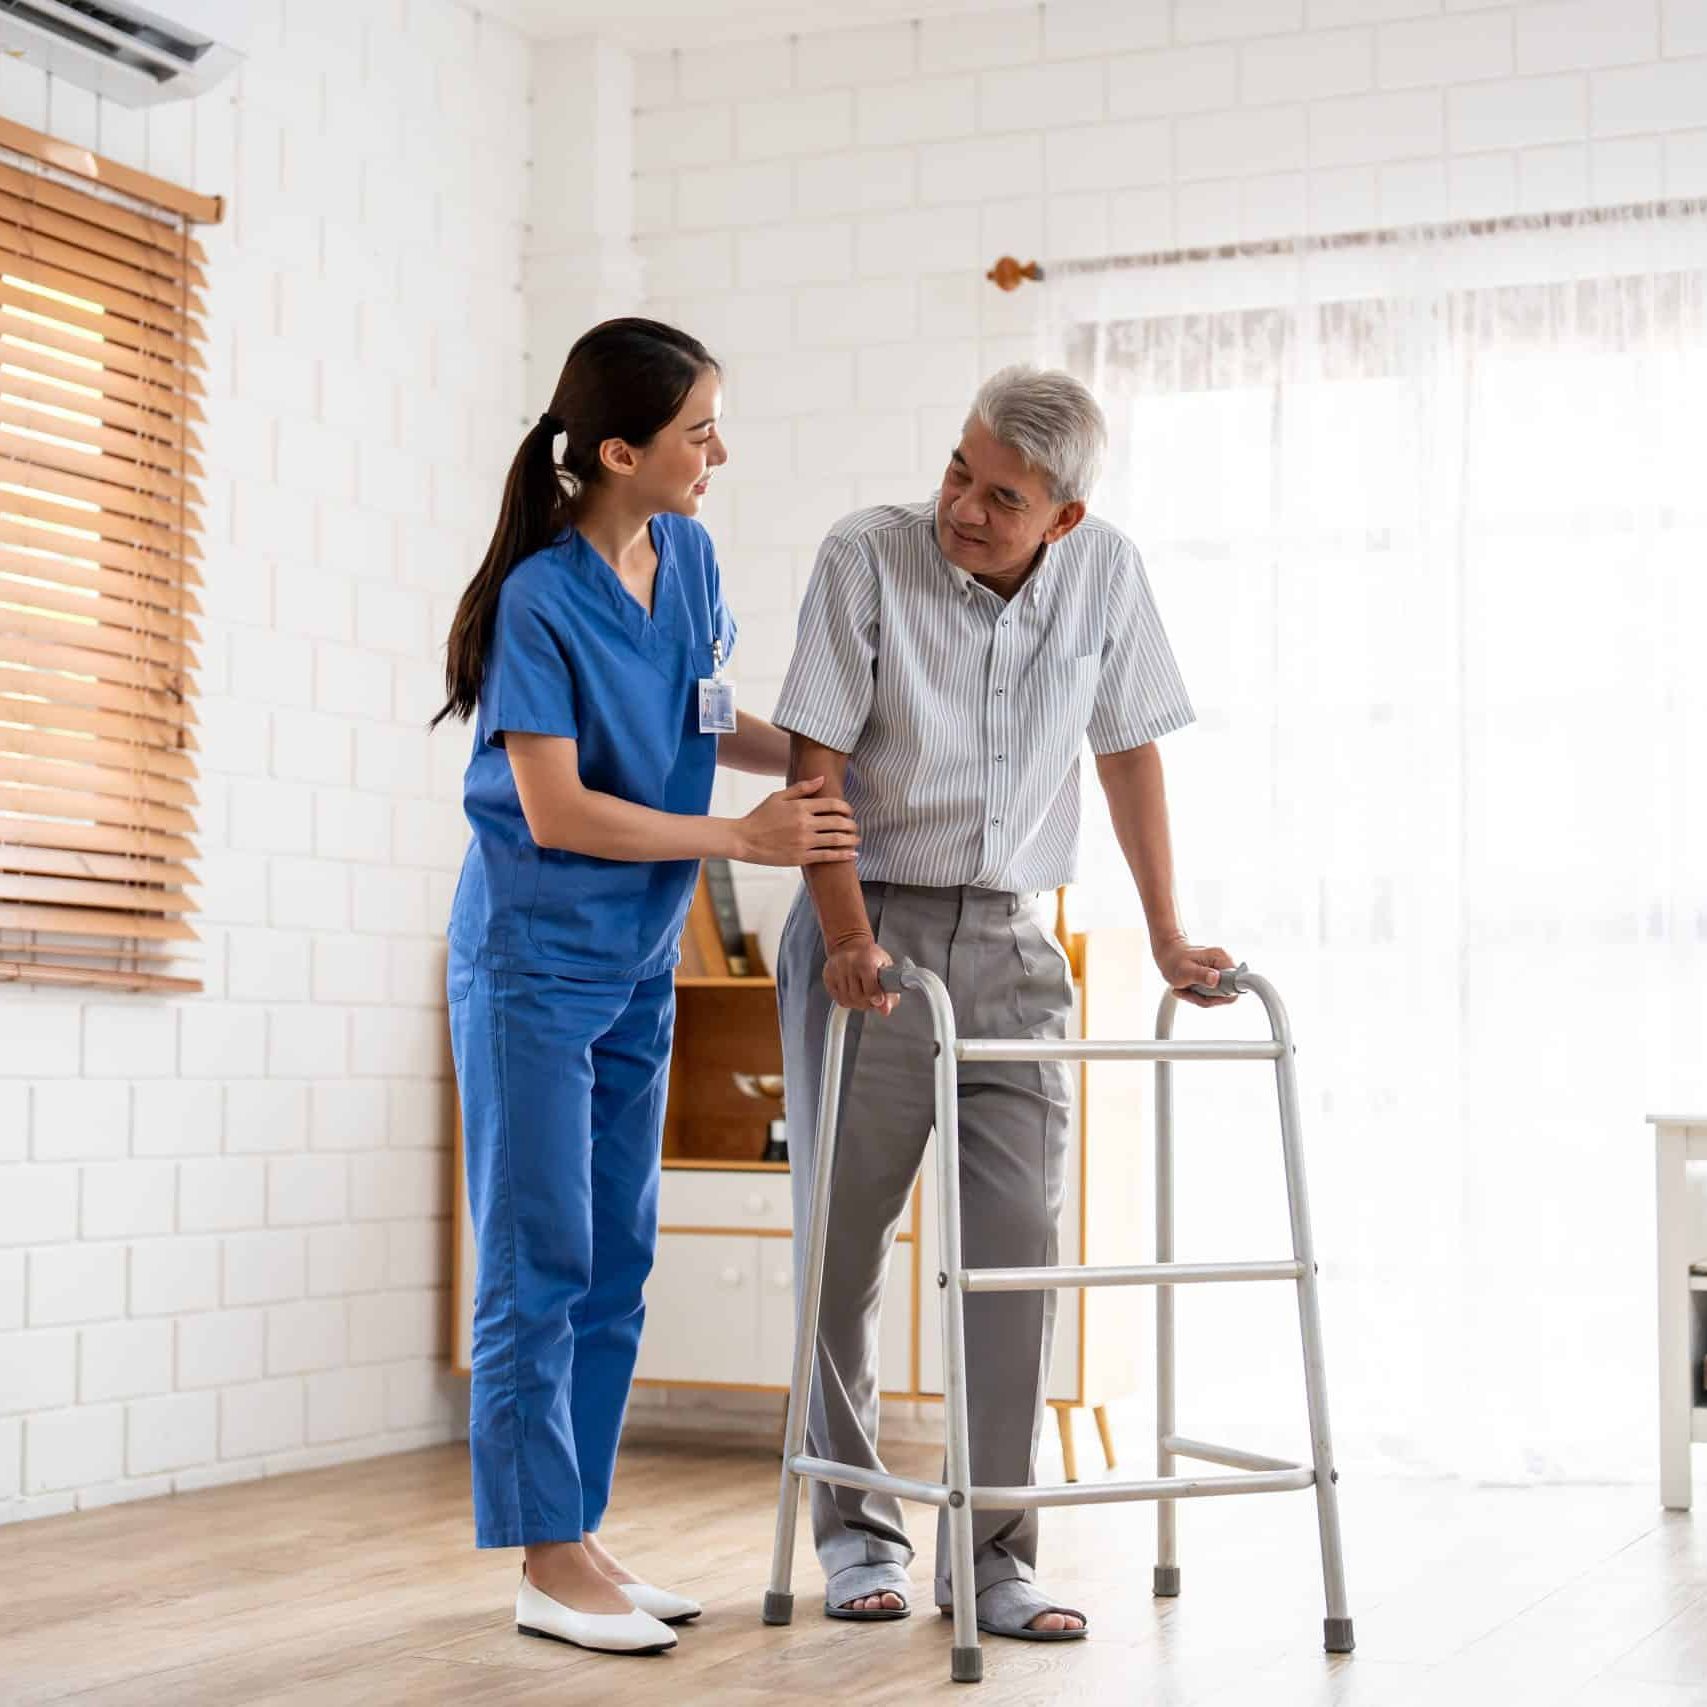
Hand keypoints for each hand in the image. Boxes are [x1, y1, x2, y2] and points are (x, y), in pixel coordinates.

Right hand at [733, 777, 858, 866]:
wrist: (744, 839)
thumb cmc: (760, 817)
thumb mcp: (778, 796)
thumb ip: (801, 788)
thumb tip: (822, 779)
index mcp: (800, 807)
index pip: (832, 804)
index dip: (845, 808)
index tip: (849, 811)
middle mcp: (804, 823)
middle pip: (838, 822)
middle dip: (851, 824)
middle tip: (854, 826)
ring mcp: (804, 841)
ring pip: (836, 840)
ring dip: (851, 840)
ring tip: (856, 840)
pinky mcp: (801, 857)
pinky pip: (827, 856)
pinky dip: (843, 855)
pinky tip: (852, 854)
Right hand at [823, 935, 896, 1013]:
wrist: (850, 943)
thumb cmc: (870, 956)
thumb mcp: (887, 968)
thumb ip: (890, 990)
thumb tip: (885, 1009)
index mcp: (866, 961)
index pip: (869, 988)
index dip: (876, 998)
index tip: (878, 1001)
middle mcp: (848, 964)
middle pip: (857, 997)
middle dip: (867, 1002)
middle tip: (872, 997)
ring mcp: (836, 970)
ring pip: (847, 1000)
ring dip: (857, 1002)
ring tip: (862, 993)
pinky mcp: (827, 976)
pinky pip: (838, 999)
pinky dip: (847, 1000)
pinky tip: (852, 991)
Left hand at [1155, 936, 1237, 1008]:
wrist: (1168, 953)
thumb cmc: (1173, 959)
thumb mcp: (1184, 970)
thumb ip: (1200, 975)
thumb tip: (1215, 979)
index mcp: (1221, 958)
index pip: (1237, 984)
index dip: (1222, 994)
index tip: (1204, 993)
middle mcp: (1225, 964)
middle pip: (1227, 993)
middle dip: (1207, 997)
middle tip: (1189, 990)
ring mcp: (1221, 971)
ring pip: (1218, 996)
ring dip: (1200, 997)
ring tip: (1186, 988)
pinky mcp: (1216, 977)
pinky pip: (1212, 994)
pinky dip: (1199, 995)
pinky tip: (1187, 988)